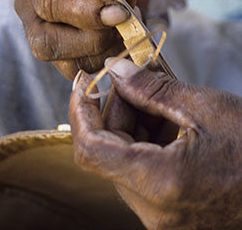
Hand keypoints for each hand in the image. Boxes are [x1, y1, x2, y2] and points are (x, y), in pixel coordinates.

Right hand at [15, 0, 149, 78]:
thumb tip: (116, 6)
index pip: (48, 2)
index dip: (84, 12)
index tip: (118, 12)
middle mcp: (31, 7)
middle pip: (46, 42)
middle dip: (92, 38)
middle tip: (122, 20)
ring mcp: (45, 32)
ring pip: (66, 62)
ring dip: (105, 49)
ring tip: (127, 22)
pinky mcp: (65, 50)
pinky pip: (82, 68)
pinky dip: (107, 58)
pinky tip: (121, 36)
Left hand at [69, 59, 241, 229]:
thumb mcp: (205, 106)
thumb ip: (152, 89)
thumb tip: (116, 70)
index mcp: (160, 182)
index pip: (91, 148)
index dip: (80, 111)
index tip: (83, 81)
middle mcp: (153, 209)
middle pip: (109, 150)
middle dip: (118, 109)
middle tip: (137, 79)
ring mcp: (161, 215)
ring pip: (123, 159)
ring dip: (135, 123)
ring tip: (163, 99)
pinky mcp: (169, 211)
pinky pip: (141, 170)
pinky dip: (147, 140)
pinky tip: (169, 120)